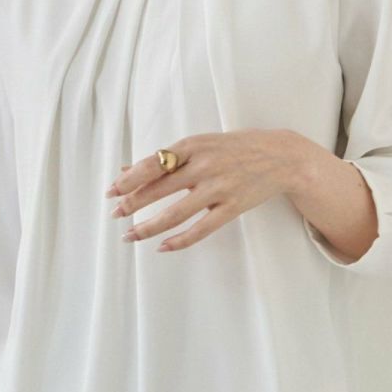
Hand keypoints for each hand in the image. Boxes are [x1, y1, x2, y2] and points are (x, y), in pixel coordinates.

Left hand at [105, 130, 302, 252]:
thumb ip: (166, 158)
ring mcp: (218, 189)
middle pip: (159, 189)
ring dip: (148, 227)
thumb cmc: (234, 148)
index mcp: (192, 146)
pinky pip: (200, 229)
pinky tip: (162, 247)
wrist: (281, 156)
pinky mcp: (232, 208)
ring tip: (130, 236)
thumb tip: (127, 169)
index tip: (111, 191)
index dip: (129, 180)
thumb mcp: (200, 144)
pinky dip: (179, 241)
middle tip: (115, 215)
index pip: (152, 165)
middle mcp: (203, 166)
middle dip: (132, 204)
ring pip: (175, 213)